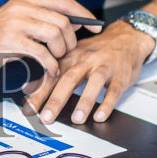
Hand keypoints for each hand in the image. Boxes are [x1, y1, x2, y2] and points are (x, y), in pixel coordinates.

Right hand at [0, 0, 99, 76]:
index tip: (95, 27)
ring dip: (61, 52)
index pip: (64, 1)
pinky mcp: (11, 41)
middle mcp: (21, 6)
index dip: (83, 14)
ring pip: (56, 34)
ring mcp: (15, 22)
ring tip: (55, 60)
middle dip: (70, 41)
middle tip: (66, 53)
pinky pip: (43, 53)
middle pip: (62, 20)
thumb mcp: (21, 22)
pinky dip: (51, 64)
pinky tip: (50, 70)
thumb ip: (46, 20)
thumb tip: (77, 23)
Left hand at [26, 20, 149, 124]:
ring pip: (94, 84)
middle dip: (56, 100)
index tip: (29, 110)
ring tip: (77, 119)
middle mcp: (86, 60)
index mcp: (71, 56)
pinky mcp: (121, 75)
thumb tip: (30, 89)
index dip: (39, 93)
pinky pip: (114, 91)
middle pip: (69, 79)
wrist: (127, 38)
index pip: (51, 76)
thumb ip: (53, 73)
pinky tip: (100, 116)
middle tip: (47, 117)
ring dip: (84, 102)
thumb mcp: (73, 56)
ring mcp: (104, 67)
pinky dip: (107, 104)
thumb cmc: (97, 50)